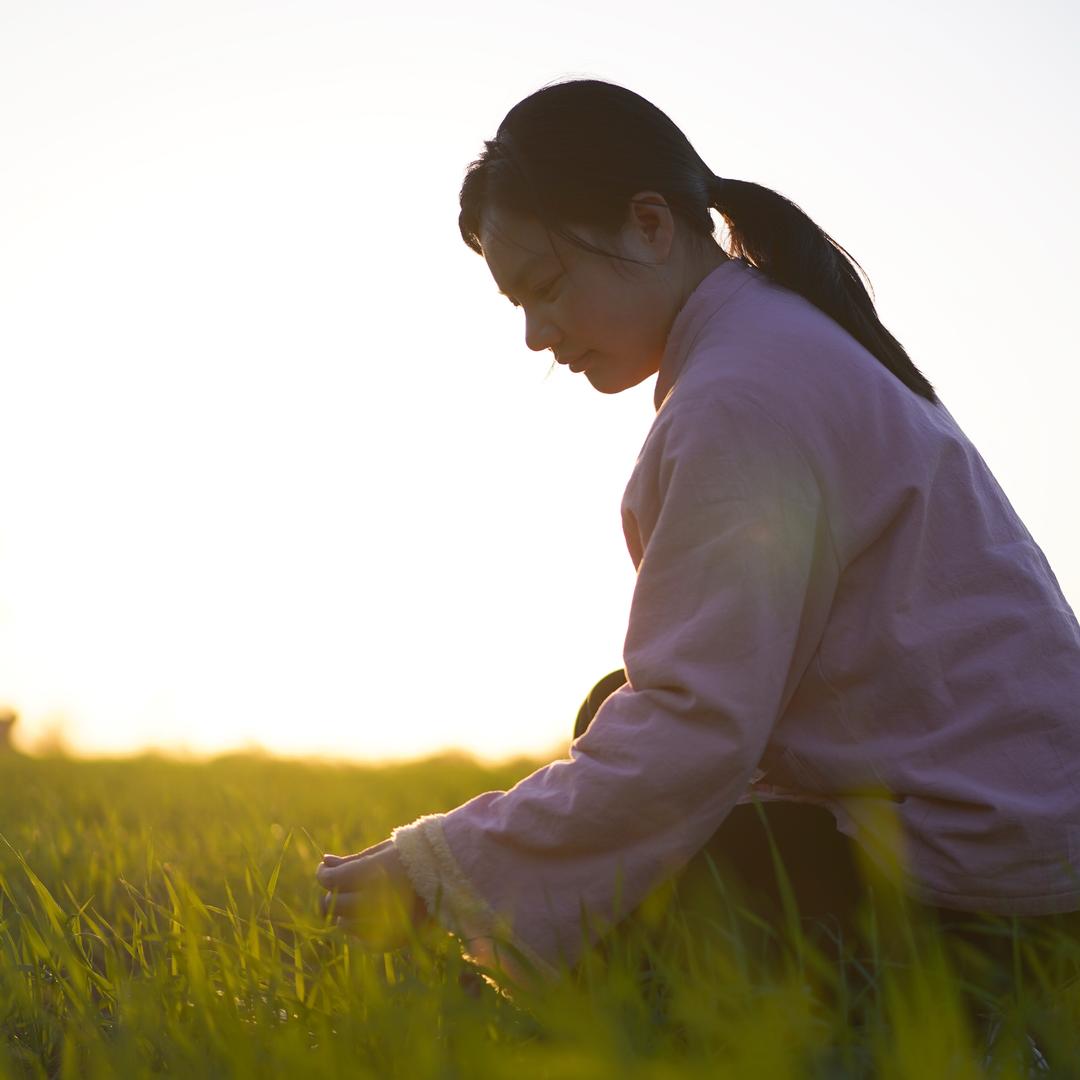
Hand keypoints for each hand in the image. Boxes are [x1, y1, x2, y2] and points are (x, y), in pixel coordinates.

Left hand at [316, 839, 431, 951]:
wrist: (451, 875)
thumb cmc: (414, 857)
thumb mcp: (382, 852)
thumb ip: (351, 861)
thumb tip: (324, 862)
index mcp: (371, 873)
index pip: (330, 880)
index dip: (323, 875)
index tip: (326, 871)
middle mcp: (373, 900)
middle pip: (332, 904)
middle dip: (333, 895)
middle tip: (343, 887)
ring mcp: (381, 923)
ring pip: (343, 924)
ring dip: (344, 913)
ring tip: (358, 902)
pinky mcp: (391, 940)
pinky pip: (361, 941)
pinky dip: (358, 932)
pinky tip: (366, 919)